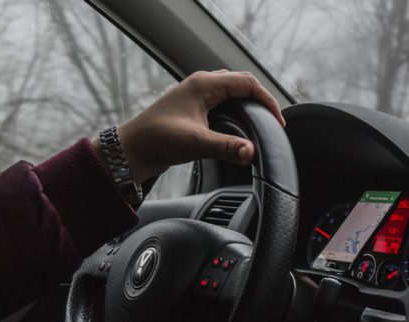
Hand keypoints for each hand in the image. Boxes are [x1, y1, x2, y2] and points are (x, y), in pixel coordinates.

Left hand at [103, 70, 285, 183]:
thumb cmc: (156, 140)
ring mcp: (197, 95)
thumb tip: (251, 152)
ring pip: (233, 90)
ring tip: (263, 121)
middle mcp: (201, 85)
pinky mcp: (195, 108)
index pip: (247, 83)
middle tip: (274, 121)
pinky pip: (224, 101)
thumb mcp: (195, 143)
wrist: (131, 150)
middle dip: (262, 99)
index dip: (267, 100)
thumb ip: (226, 147)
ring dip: (250, 103)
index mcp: (203, 85)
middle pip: (242, 83)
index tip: (278, 121)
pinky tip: (242, 126)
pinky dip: (238, 109)